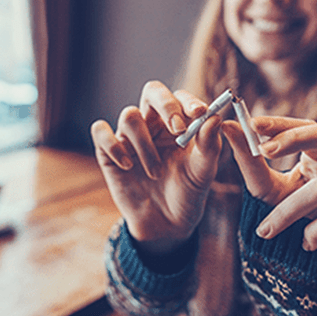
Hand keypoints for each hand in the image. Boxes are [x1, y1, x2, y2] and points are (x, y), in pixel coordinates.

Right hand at [90, 81, 222, 253]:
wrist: (165, 224)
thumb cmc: (187, 193)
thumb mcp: (203, 172)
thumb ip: (209, 145)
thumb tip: (215, 118)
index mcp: (177, 123)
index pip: (179, 97)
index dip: (186, 101)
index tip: (199, 114)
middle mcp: (152, 124)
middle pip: (152, 91)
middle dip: (165, 105)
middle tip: (177, 128)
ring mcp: (129, 136)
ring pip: (129, 116)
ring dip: (145, 144)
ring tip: (156, 172)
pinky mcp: (108, 151)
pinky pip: (101, 132)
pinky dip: (114, 146)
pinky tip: (129, 166)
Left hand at [222, 116, 316, 250]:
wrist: (305, 243)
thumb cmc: (287, 206)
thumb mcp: (266, 184)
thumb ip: (249, 158)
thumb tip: (227, 126)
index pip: (305, 127)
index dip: (281, 124)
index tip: (252, 124)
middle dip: (295, 139)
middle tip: (265, 149)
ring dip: (289, 210)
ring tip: (264, 230)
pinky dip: (316, 232)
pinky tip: (303, 242)